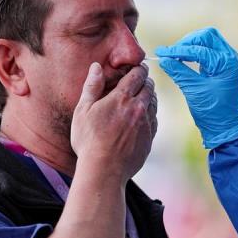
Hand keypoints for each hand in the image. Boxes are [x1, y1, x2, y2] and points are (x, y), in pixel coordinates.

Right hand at [70, 62, 156, 183]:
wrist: (104, 171)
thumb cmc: (89, 141)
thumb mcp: (83, 110)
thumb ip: (91, 86)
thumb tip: (96, 66)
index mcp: (121, 98)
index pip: (137, 75)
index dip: (139, 68)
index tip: (138, 67)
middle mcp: (137, 108)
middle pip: (149, 87)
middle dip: (146, 80)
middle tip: (141, 79)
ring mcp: (146, 124)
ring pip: (154, 102)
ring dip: (150, 95)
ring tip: (143, 95)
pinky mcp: (149, 138)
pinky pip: (154, 119)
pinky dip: (150, 113)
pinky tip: (143, 115)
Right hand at [155, 27, 237, 148]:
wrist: (224, 127)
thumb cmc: (212, 111)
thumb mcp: (193, 90)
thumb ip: (178, 72)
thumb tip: (163, 59)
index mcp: (227, 63)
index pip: (199, 49)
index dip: (178, 50)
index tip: (162, 53)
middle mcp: (231, 58)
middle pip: (207, 36)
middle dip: (188, 42)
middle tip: (172, 53)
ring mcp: (228, 61)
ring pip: (208, 41)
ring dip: (191, 45)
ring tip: (176, 56)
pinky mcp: (222, 66)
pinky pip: (208, 50)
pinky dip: (195, 52)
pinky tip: (184, 60)